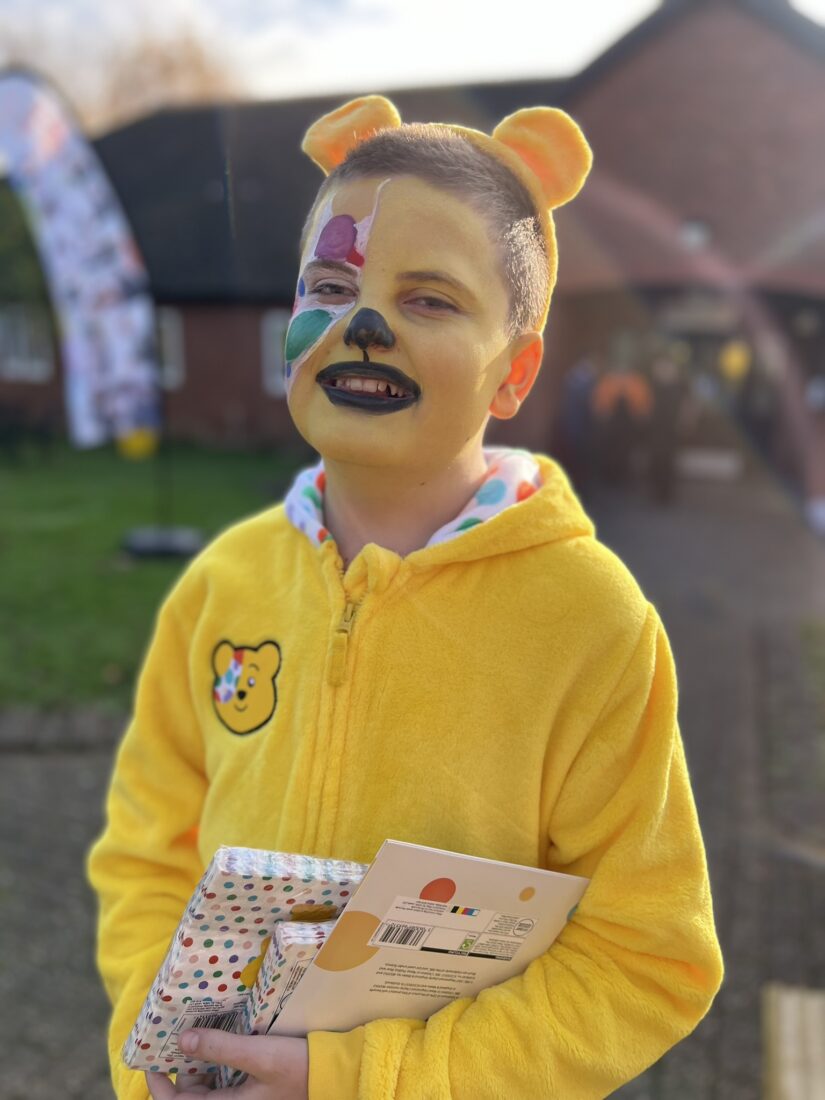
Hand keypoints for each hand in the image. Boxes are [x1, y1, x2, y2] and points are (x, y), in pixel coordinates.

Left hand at [145, 1030, 308, 1098]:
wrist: (332, 1077)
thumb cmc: (297, 1068)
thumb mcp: (259, 1054)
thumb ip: (221, 1048)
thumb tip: (183, 1041)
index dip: (159, 1087)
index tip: (151, 1061)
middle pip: (191, 1096)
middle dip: (182, 1068)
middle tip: (179, 1033)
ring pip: (207, 1087)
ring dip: (200, 1063)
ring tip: (197, 1030)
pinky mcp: (253, 1093)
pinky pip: (224, 1082)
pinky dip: (217, 1063)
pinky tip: (220, 1039)